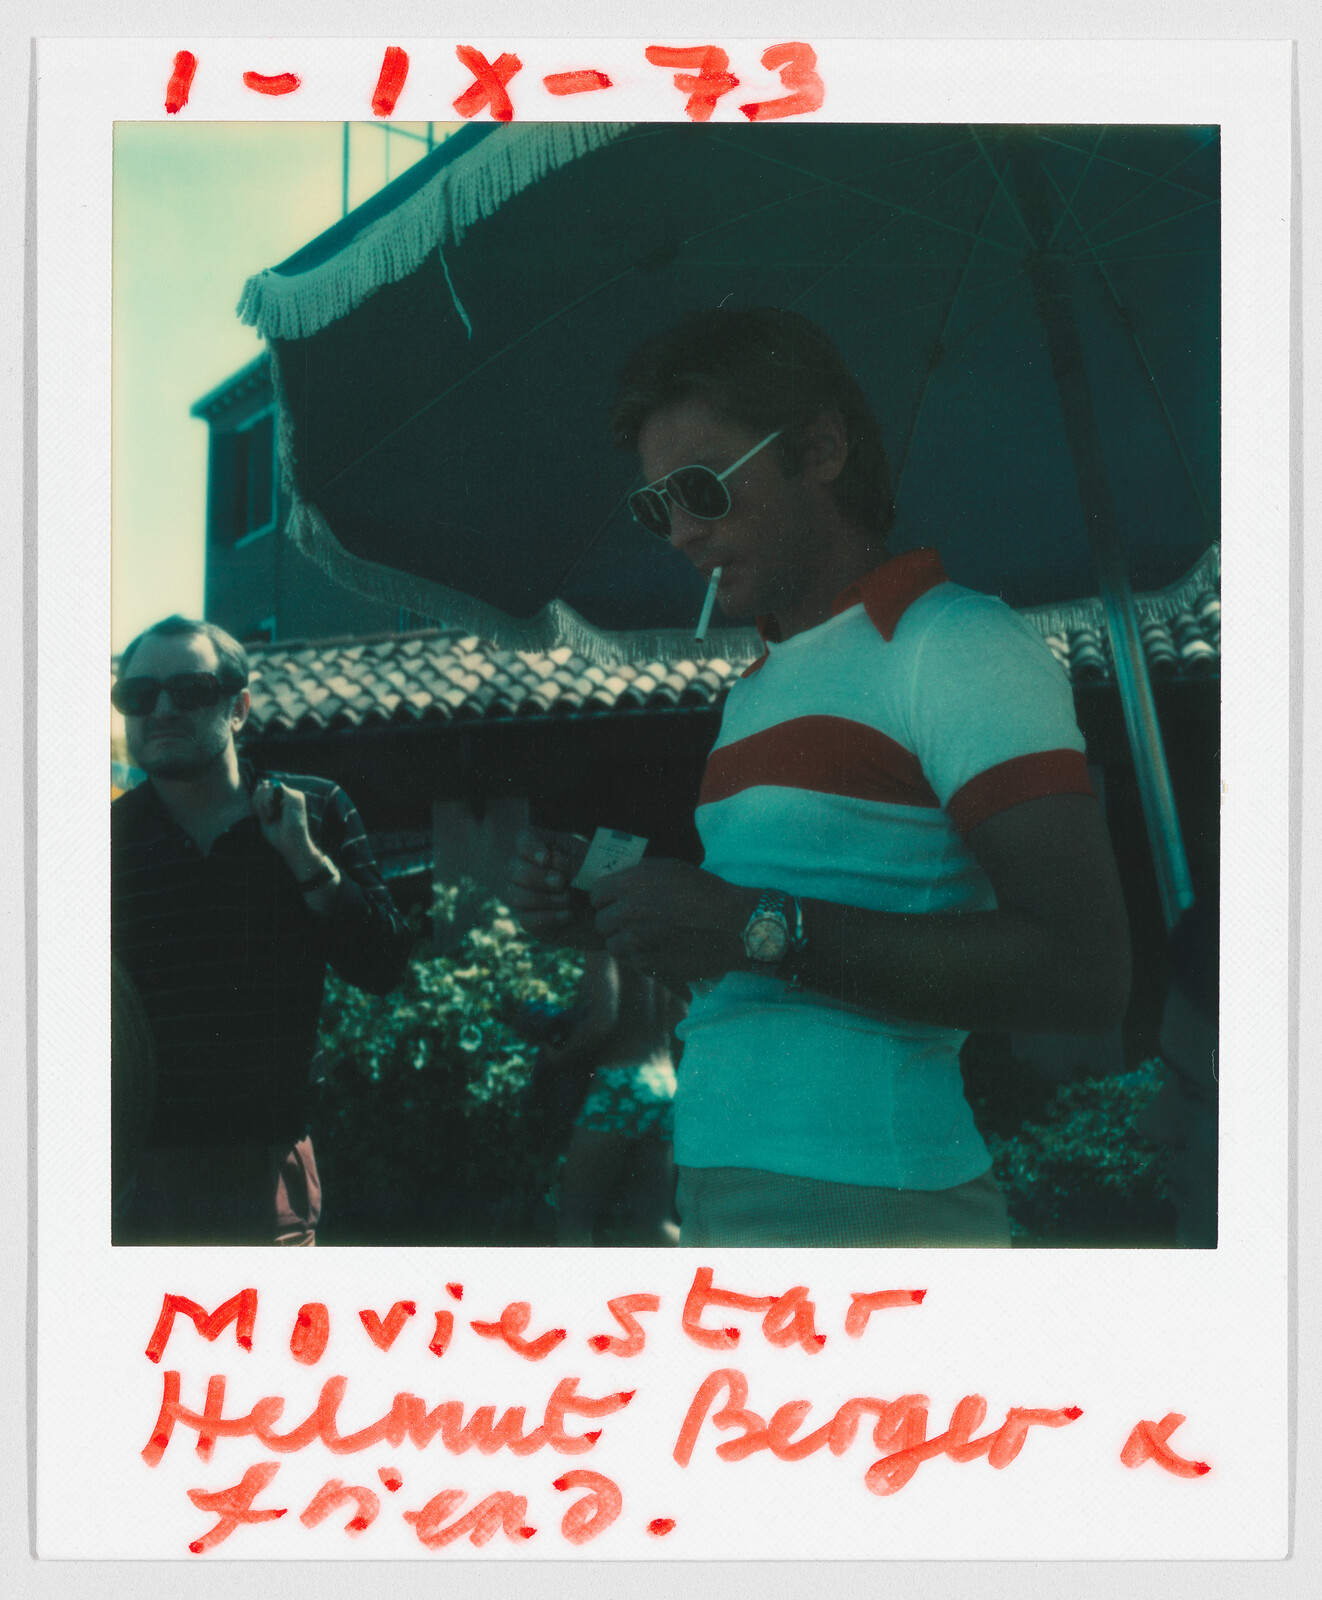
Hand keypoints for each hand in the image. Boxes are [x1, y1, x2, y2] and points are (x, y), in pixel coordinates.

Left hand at [253, 779, 324, 881]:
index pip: (266, 788)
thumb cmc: (279, 836)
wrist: (292, 847)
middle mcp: (292, 795)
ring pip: (268, 786)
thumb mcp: (266, 816)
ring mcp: (294, 795)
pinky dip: (267, 802)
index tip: (260, 815)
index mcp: (286, 800)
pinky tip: (272, 814)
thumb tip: (260, 783)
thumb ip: (262, 801)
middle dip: (258, 800)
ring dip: (262, 803)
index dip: (257, 798)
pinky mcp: (294, 797)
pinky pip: (273, 789)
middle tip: (265, 817)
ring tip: (269, 817)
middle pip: (265, 785)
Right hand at [505, 827, 601, 948]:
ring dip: (540, 897)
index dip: (530, 848)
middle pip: (512, 868)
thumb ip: (571, 860)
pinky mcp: (536, 922)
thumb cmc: (608, 883)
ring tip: (568, 899)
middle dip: (535, 876)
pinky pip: (525, 920)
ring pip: (513, 894)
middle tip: (562, 882)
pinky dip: (547, 917)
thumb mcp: (595, 865)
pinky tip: (568, 916)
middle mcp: (534, 871)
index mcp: (549, 849)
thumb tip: (549, 862)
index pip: (523, 839)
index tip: (547, 858)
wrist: (619, 915)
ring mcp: (531, 898)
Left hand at [588, 860, 755, 986]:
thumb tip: (617, 877)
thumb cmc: (706, 892)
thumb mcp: (672, 869)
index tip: (615, 902)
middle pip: (601, 923)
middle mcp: (630, 911)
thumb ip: (640, 872)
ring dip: (625, 943)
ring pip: (613, 946)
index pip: (596, 894)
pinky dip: (643, 957)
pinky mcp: (649, 964)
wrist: (735, 926)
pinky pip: (633, 961)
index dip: (606, 898)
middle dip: (613, 922)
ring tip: (646, 937)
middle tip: (631, 922)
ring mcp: (637, 941)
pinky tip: (662, 949)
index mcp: (632, 883)